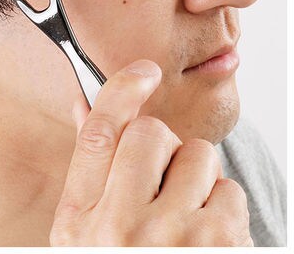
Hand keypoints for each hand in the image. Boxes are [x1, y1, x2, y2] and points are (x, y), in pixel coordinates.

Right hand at [50, 59, 252, 245]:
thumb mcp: (84, 231)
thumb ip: (89, 165)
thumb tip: (82, 104)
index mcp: (79, 220)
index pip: (97, 134)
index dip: (120, 91)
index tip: (143, 71)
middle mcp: (119, 228)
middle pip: (149, 133)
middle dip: (161, 145)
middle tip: (162, 176)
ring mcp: (171, 238)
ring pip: (197, 155)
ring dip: (195, 175)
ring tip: (184, 211)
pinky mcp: (218, 246)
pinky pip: (229, 189)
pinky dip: (222, 204)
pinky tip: (206, 235)